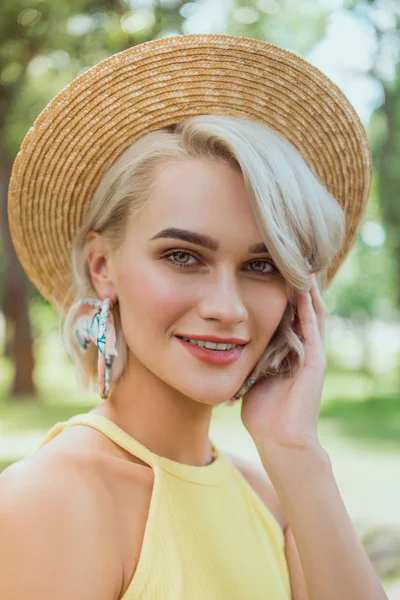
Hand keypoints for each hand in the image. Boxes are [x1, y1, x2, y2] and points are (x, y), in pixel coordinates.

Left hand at [240, 273, 327, 456]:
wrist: (280, 440)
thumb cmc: (262, 413)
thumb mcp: (250, 375)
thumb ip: (245, 358)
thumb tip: (221, 345)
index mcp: (287, 350)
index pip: (285, 313)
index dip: (278, 291)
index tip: (267, 268)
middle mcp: (303, 347)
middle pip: (301, 306)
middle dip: (294, 282)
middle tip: (288, 255)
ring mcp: (312, 351)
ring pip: (312, 310)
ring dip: (305, 286)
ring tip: (299, 260)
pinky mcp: (316, 358)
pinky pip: (313, 324)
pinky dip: (309, 304)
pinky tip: (303, 284)